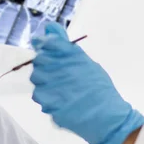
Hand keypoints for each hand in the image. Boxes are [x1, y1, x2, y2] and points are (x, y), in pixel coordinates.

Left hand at [30, 23, 143, 143]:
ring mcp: (51, 86)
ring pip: (37, 79)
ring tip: (61, 89)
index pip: (47, 43)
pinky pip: (39, 95)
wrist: (107, 116)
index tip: (49, 52)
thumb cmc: (100, 88)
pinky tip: (60, 101)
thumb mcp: (87, 63)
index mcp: (71, 55)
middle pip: (39, 60)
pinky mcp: (48, 103)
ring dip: (45, 82)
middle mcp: (59, 67)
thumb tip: (48, 27)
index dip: (46, 46)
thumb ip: (65, 47)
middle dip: (45, 66)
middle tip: (59, 76)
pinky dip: (47, 97)